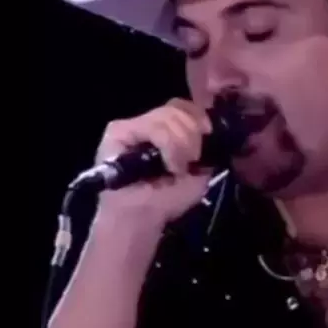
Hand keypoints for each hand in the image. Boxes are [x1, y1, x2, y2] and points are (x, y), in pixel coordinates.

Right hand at [93, 98, 213, 234]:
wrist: (140, 221)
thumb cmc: (166, 199)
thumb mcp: (198, 173)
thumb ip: (206, 149)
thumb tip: (210, 128)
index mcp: (166, 128)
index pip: (183, 106)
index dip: (198, 115)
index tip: (208, 132)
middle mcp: (146, 122)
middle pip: (176, 108)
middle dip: (192, 134)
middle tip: (191, 160)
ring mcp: (130, 125)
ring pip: (166, 117)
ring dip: (181, 144)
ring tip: (178, 167)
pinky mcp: (117, 132)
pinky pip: (152, 127)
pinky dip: (169, 146)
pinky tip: (170, 164)